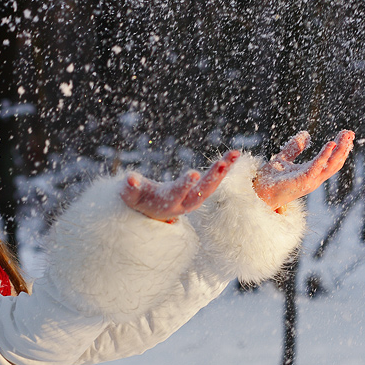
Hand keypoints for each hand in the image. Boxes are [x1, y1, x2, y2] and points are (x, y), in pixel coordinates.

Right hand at [120, 150, 240, 221]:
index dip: (185, 185)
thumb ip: (130, 187)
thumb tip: (130, 179)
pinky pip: (216, 180)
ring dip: (224, 170)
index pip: (177, 194)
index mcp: (168, 203)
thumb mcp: (130, 194)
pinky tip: (234, 156)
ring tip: (234, 155)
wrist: (151, 209)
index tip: (194, 174)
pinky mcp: (201, 191)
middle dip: (212, 178)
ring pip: (212, 186)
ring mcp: (195, 198)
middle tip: (223, 164)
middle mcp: (185, 203)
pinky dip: (224, 168)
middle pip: (201, 192)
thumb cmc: (138, 198)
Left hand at [253, 130, 354, 211]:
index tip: (347, 134)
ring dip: (340, 150)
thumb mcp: (283, 158)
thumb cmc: (270, 180)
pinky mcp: (302, 182)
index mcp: (311, 172)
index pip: (331, 161)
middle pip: (335, 163)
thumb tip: (306, 133)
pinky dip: (324, 156)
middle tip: (350, 132)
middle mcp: (313, 178)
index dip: (340, 148)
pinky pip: (316, 168)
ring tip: (345, 136)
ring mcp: (309, 181)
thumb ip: (294, 147)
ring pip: (330, 166)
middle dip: (344, 148)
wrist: (258, 193)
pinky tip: (330, 144)